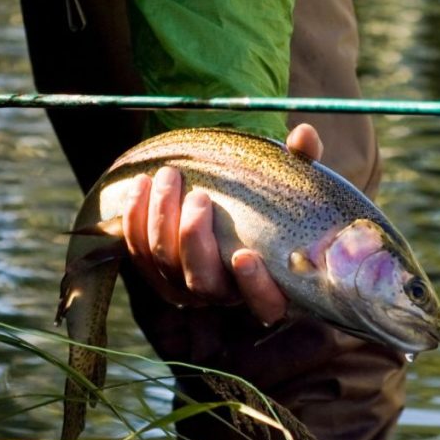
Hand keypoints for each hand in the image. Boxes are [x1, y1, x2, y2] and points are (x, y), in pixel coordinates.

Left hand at [123, 123, 323, 324]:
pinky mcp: (156, 273)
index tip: (244, 256)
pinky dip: (135, 219)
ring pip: (166, 265)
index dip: (255, 288)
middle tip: (200, 195)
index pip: (267, 306)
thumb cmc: (270, 200)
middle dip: (194, 240)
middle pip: (204, 284)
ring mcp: (187, 287)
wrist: (226, 205)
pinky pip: (138, 254)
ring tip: (168, 176)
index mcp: (269, 284)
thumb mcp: (292, 180)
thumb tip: (304, 133)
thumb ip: (302, 161)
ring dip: (162, 220)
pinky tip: (141, 184)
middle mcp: (225, 293)